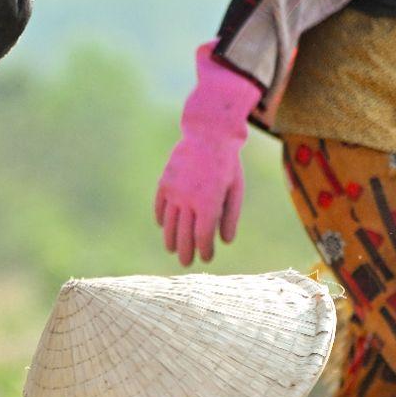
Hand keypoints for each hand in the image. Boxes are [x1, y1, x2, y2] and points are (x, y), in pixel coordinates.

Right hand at [155, 44, 261, 265]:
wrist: (209, 133)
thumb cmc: (228, 163)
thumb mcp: (235, 189)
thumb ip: (230, 216)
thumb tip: (225, 242)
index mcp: (209, 202)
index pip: (203, 236)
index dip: (204, 250)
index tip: (207, 257)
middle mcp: (189, 199)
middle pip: (184, 234)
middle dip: (187, 251)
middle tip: (187, 263)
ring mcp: (174, 190)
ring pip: (169, 223)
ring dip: (170, 240)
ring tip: (173, 250)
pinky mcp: (165, 182)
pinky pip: (160, 206)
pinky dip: (160, 218)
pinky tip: (163, 226)